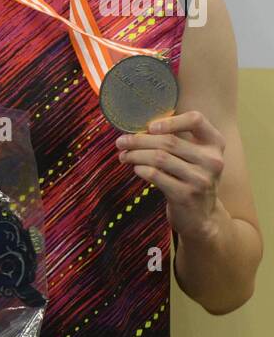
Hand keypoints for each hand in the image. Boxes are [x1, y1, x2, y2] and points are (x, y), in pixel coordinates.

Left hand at [115, 111, 225, 239]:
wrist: (201, 217)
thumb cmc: (191, 179)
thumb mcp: (195, 157)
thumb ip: (179, 139)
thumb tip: (140, 128)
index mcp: (215, 143)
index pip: (196, 119)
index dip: (171, 120)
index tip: (149, 127)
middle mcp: (212, 160)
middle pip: (169, 141)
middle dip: (139, 140)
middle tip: (121, 142)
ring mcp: (200, 179)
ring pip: (159, 158)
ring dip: (135, 155)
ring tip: (124, 156)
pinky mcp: (185, 195)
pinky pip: (155, 175)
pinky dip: (141, 169)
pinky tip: (136, 169)